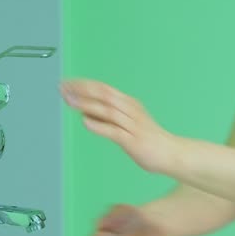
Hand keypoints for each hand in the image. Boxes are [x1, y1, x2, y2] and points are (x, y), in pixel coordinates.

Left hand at [60, 79, 180, 173]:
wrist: (172, 153)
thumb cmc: (147, 138)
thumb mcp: (126, 122)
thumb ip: (106, 116)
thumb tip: (84, 109)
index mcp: (128, 103)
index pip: (103, 88)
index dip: (84, 84)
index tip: (66, 82)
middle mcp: (130, 110)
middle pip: (104, 94)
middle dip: (82, 89)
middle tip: (62, 87)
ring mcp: (132, 125)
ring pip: (108, 110)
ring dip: (86, 104)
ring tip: (69, 101)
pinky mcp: (133, 141)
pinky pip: (114, 131)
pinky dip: (99, 125)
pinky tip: (86, 122)